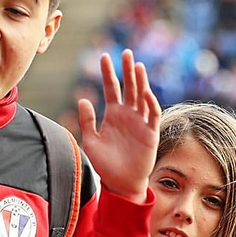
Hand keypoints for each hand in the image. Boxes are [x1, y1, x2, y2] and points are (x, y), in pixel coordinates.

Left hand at [77, 49, 162, 202]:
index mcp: (113, 114)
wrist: (121, 183)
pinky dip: (151, 102)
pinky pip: (153, 114)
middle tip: (126, 52)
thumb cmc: (105, 165)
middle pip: (129, 87)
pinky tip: (146, 92)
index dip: (108, 73)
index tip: (104, 56)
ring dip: (141, 81)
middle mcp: (128, 114)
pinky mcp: (151, 132)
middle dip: (128, 70)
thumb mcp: (91, 142)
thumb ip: (87, 121)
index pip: (112, 88)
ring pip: (142, 96)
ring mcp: (140, 122)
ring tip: (138, 65)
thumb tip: (82, 99)